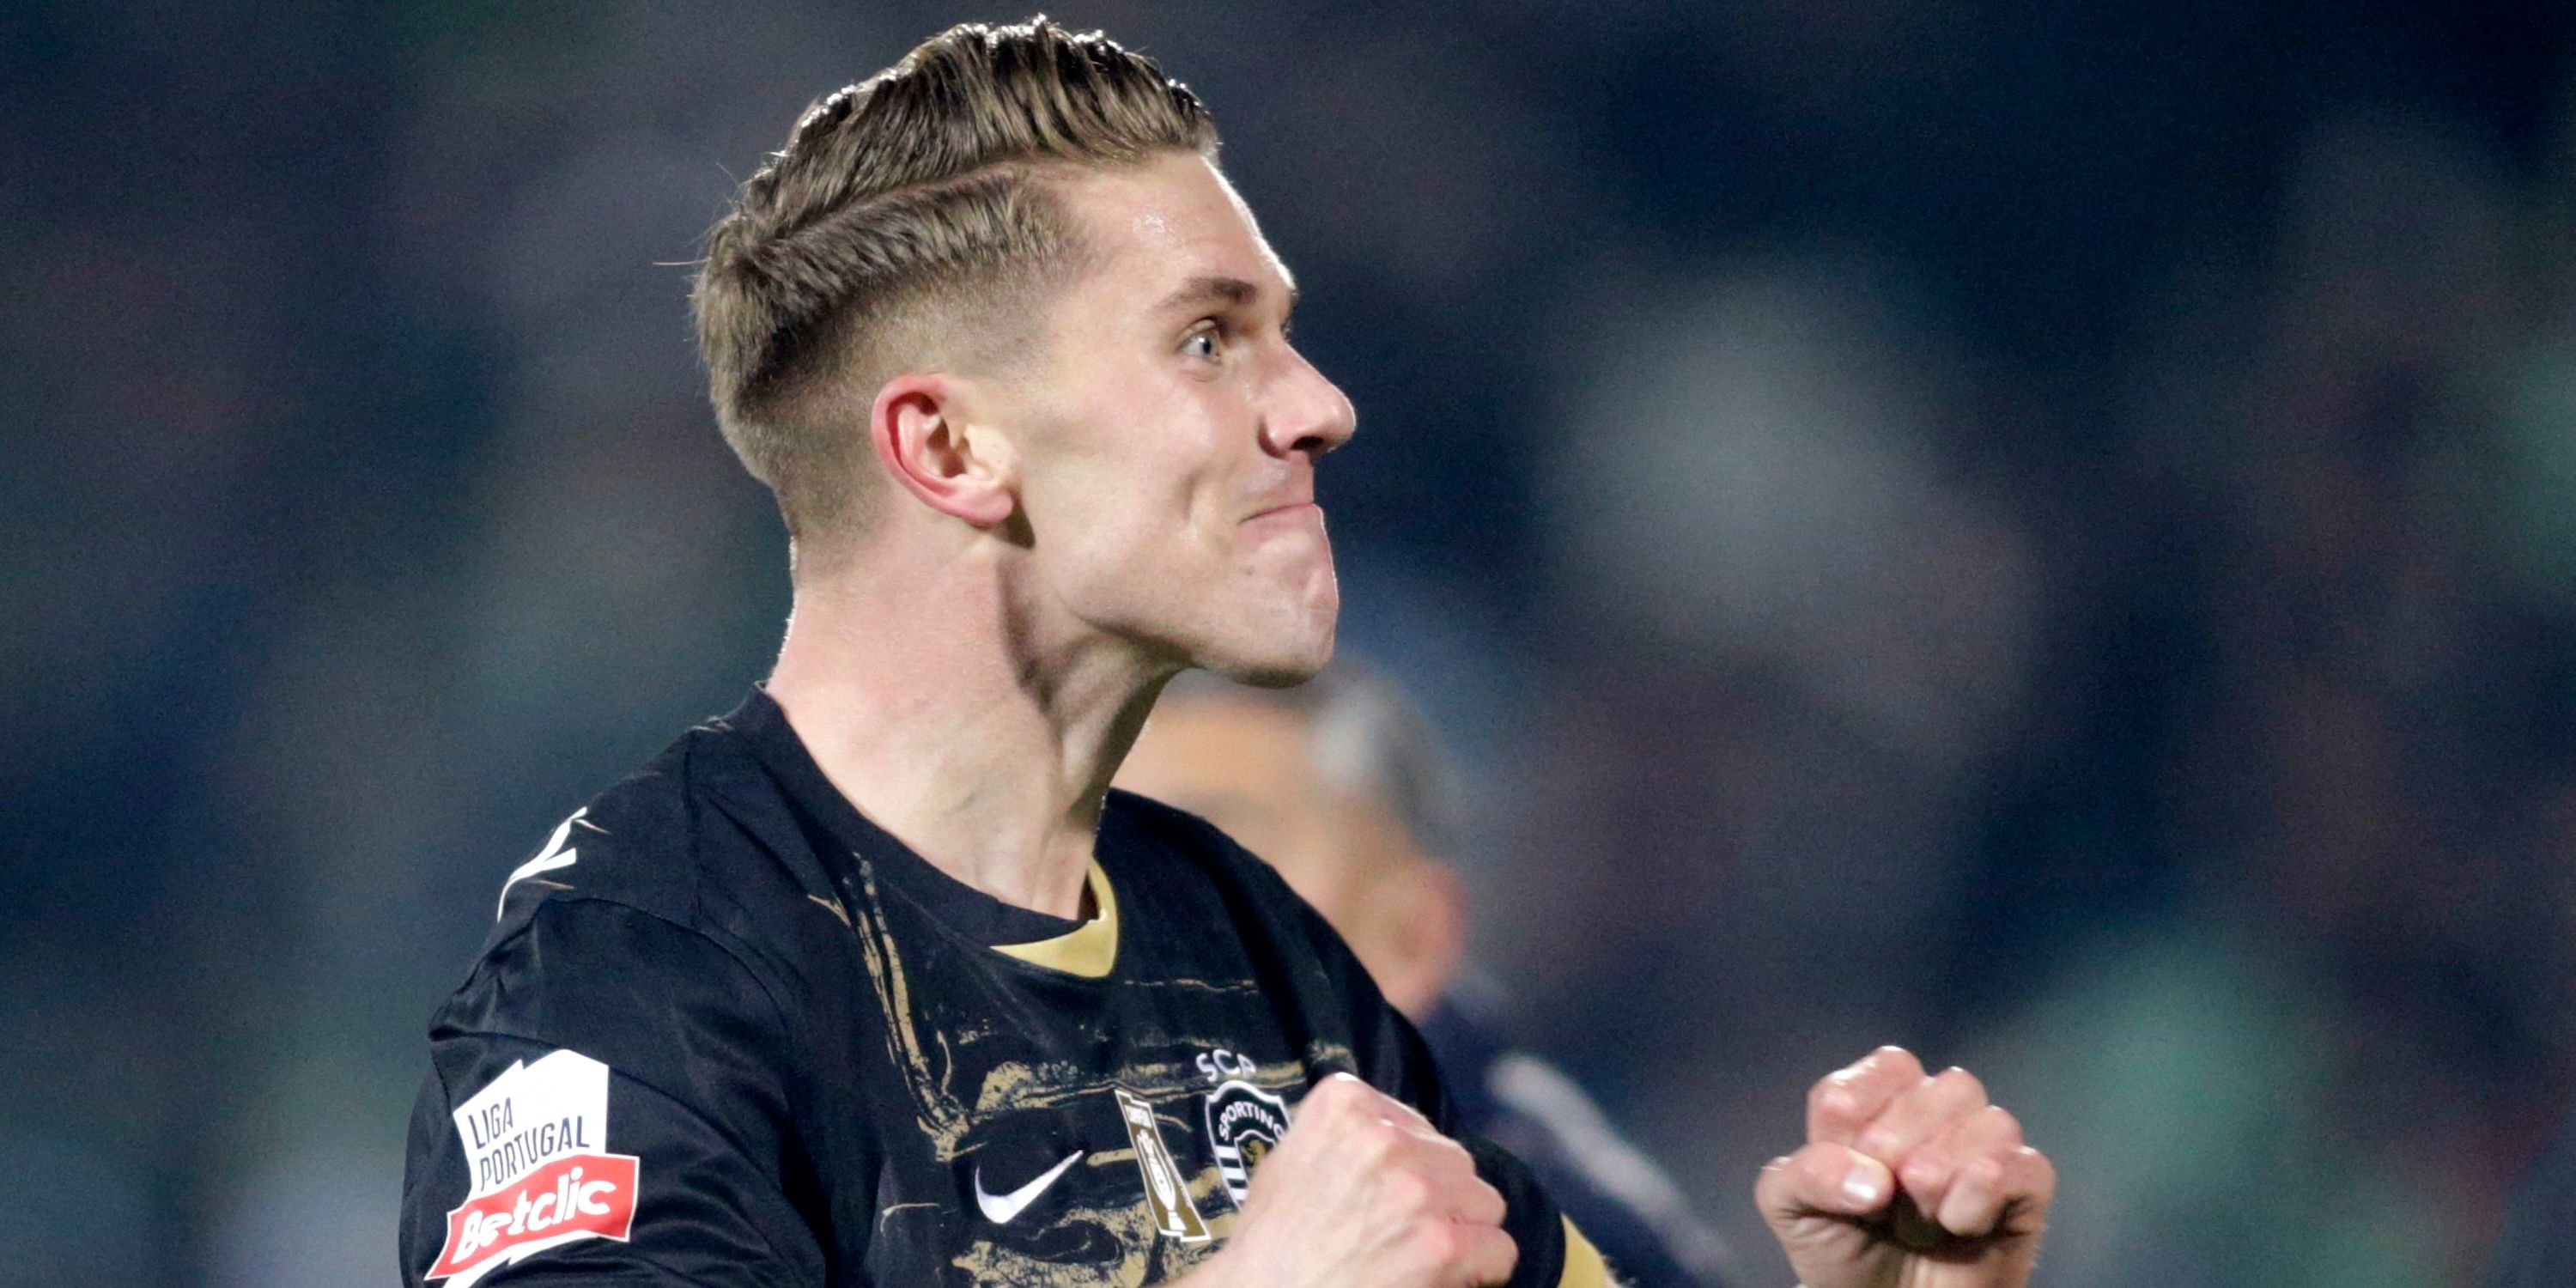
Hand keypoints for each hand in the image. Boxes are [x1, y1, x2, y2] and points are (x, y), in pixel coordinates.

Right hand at [1191, 1072, 1517, 1287]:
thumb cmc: (1271, 1245)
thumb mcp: (1290, 1160)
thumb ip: (1346, 1134)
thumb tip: (1400, 1133)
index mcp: (1344, 1103)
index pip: (1414, 1125)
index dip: (1407, 1167)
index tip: (1382, 1197)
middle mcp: (1384, 1137)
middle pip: (1454, 1161)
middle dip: (1438, 1199)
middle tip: (1400, 1235)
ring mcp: (1418, 1189)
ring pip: (1484, 1201)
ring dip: (1461, 1232)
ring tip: (1418, 1258)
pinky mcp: (1443, 1244)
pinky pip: (1499, 1248)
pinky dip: (1480, 1271)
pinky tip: (1442, 1280)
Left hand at [1755, 1046, 2054, 1287]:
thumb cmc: (1838, 1244)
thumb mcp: (1790, 1204)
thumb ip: (1808, 1173)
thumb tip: (1875, 1182)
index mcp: (1883, 1093)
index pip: (1890, 1067)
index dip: (1859, 1120)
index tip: (1843, 1169)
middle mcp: (1941, 1107)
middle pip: (1943, 1090)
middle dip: (1897, 1154)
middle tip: (1879, 1206)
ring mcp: (1987, 1146)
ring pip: (1992, 1123)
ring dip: (1940, 1180)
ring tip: (1917, 1223)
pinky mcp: (2026, 1189)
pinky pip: (2026, 1167)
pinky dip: (1984, 1195)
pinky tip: (1957, 1225)